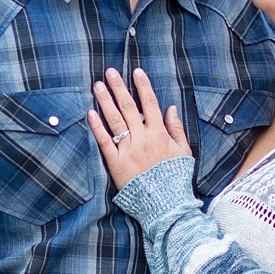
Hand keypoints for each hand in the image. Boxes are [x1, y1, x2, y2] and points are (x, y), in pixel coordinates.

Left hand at [88, 67, 191, 188]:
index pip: (150, 103)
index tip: (136, 71)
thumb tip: (171, 108)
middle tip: (110, 72)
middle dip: (119, 87)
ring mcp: (128, 149)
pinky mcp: (116, 162)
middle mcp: (142, 137)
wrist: (164, 202)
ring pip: (115, 120)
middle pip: (129, 107)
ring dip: (105, 101)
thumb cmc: (175, 177)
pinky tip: (90, 113)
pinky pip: (105, 141)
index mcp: (159, 133)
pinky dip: (97, 127)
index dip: (143, 86)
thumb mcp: (183, 151)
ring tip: (97, 86)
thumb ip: (177, 128)